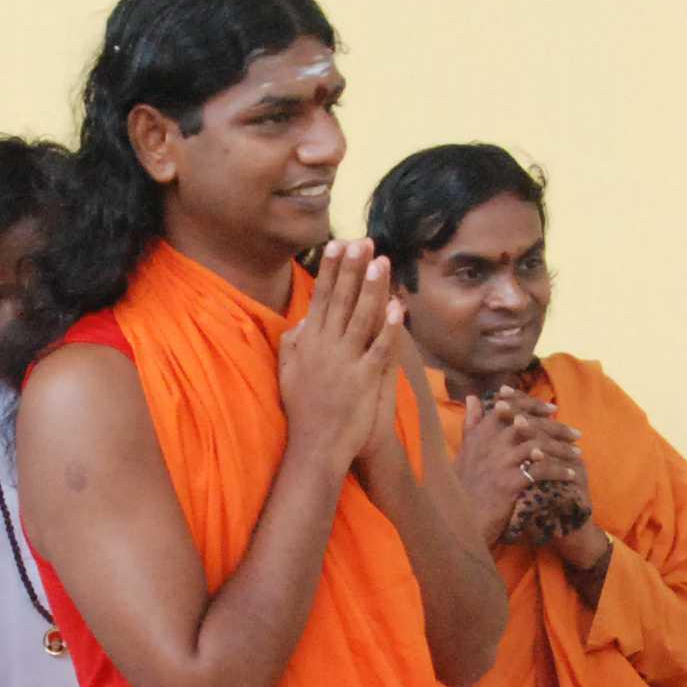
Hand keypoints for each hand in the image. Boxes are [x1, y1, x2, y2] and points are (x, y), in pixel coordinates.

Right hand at [274, 240, 398, 470]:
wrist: (315, 445)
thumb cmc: (303, 410)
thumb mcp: (288, 373)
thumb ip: (292, 345)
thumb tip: (299, 322)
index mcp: (308, 343)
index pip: (321, 298)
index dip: (330, 270)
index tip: (337, 245)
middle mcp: (325, 347)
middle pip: (340, 300)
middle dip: (351, 269)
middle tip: (361, 241)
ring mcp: (345, 362)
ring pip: (360, 318)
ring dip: (371, 289)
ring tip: (380, 262)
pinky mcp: (363, 379)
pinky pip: (379, 348)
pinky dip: (389, 328)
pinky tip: (398, 307)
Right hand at [453, 392, 581, 539]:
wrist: (461, 518)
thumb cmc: (463, 486)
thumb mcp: (464, 450)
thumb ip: (471, 423)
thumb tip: (474, 397)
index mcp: (480, 433)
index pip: (510, 408)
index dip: (533, 406)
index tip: (552, 409)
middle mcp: (489, 443)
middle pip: (529, 424)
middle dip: (556, 427)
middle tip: (576, 434)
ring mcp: (500, 462)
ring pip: (538, 445)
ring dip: (562, 449)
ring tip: (578, 454)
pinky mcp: (509, 482)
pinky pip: (541, 470)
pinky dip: (559, 471)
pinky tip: (570, 474)